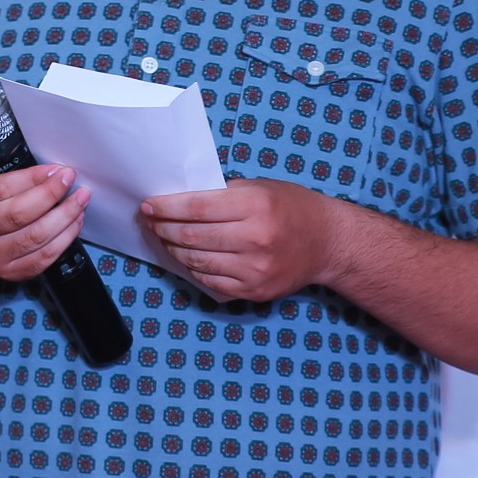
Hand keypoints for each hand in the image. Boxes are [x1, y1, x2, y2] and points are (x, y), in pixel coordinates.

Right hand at [0, 164, 88, 281]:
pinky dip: (64, 238)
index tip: (56, 170)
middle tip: (70, 180)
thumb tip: (51, 171)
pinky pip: (43, 257)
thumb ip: (9, 175)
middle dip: (52, 194)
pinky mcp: (9, 272)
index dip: (34, 179)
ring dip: (64, 216)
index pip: (3, 188)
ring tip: (79, 200)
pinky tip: (74, 223)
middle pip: (20, 214)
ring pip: (35, 237)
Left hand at [139, 178, 339, 302]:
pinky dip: (193, 269)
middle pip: (192, 236)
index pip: (196, 208)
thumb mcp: (259, 187)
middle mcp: (255, 239)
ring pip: (197, 262)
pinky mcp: (255, 290)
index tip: (149, 206)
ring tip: (166, 238)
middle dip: (165, 228)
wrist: (328, 242)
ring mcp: (255, 269)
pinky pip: (211, 281)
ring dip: (174, 249)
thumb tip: (178, 201)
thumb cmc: (291, 207)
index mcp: (255, 206)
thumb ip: (222, 194)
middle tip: (153, 222)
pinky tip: (187, 257)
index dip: (167, 208)